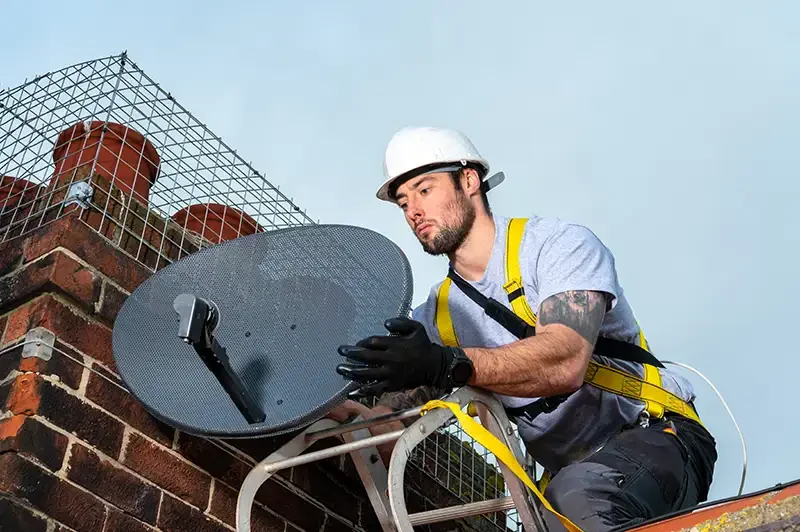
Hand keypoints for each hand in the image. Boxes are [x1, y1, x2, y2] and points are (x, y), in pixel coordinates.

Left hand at [336, 317, 460, 397]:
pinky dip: (363, 391)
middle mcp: (392, 360)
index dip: (361, 343)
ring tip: (340, 369)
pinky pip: (375, 389)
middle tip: (340, 351)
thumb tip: (385, 324)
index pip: (373, 343)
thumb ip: (401, 323)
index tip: (354, 344)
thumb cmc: (423, 345)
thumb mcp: (416, 328)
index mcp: (396, 345)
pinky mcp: (392, 385)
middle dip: (352, 354)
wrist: (434, 366)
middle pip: (367, 357)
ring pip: (368, 374)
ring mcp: (391, 374)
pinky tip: (351, 391)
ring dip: (352, 371)